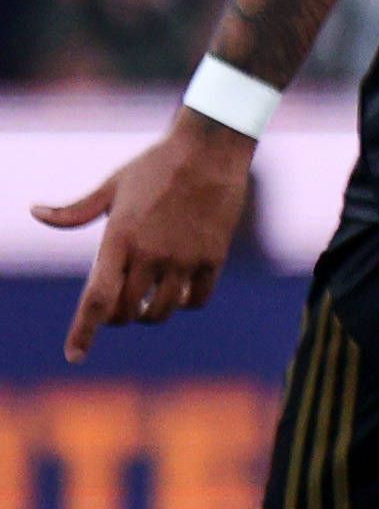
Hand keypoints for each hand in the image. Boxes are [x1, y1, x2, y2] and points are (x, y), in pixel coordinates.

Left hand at [38, 113, 253, 357]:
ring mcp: (184, 258)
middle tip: (118, 308)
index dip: (83, 332)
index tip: (74, 356)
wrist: (210, 151)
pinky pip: (196, 299)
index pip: (97, 298)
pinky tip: (179, 292)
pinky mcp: (212, 257)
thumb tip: (35, 212)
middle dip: (118, 317)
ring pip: (160, 311)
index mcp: (119, 239)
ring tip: (148, 300)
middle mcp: (151, 255)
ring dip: (149, 313)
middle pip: (127, 311)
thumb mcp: (112, 186)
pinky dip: (184, 303)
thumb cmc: (156, 165)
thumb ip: (75, 210)